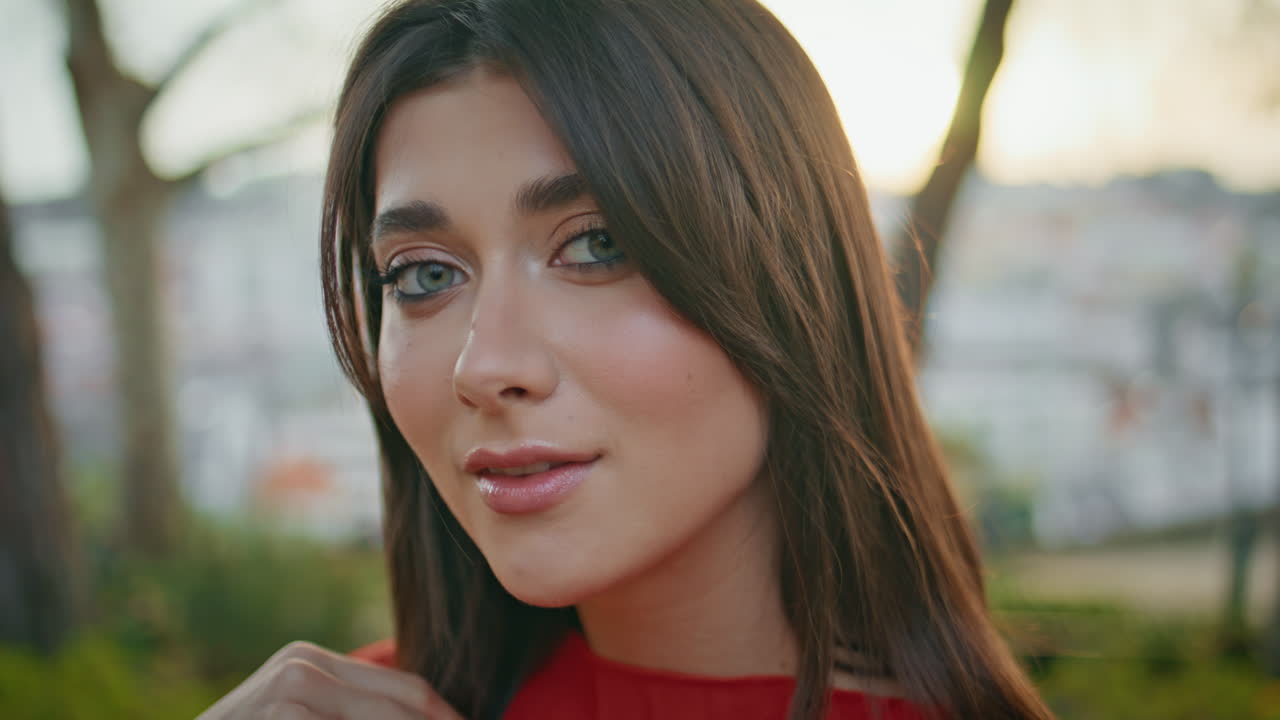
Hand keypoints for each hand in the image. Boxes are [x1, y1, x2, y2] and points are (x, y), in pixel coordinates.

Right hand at [196, 640, 464, 719]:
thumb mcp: (304, 715)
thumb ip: (353, 712)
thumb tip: (441, 717)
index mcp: (314, 661)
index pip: (409, 690)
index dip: (449, 718)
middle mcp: (303, 666)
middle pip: (409, 706)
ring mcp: (289, 690)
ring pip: (386, 719)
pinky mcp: (282, 714)